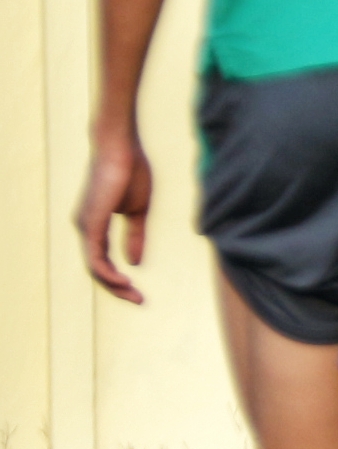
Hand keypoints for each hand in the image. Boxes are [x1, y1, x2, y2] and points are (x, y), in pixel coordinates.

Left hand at [77, 127, 151, 304]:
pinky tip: (123, 281)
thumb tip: (135, 262)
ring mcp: (85, 226)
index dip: (120, 279)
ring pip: (95, 268)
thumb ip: (135, 236)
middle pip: (97, 270)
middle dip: (118, 289)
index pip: (103, 261)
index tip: (140, 292)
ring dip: (114, 286)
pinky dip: (108, 273)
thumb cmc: (131, 172)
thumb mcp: (138, 211)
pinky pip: (95, 258)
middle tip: (140, 301)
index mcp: (95, 225)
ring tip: (135, 295)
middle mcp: (85, 228)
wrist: (120, 147)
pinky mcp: (90, 223)